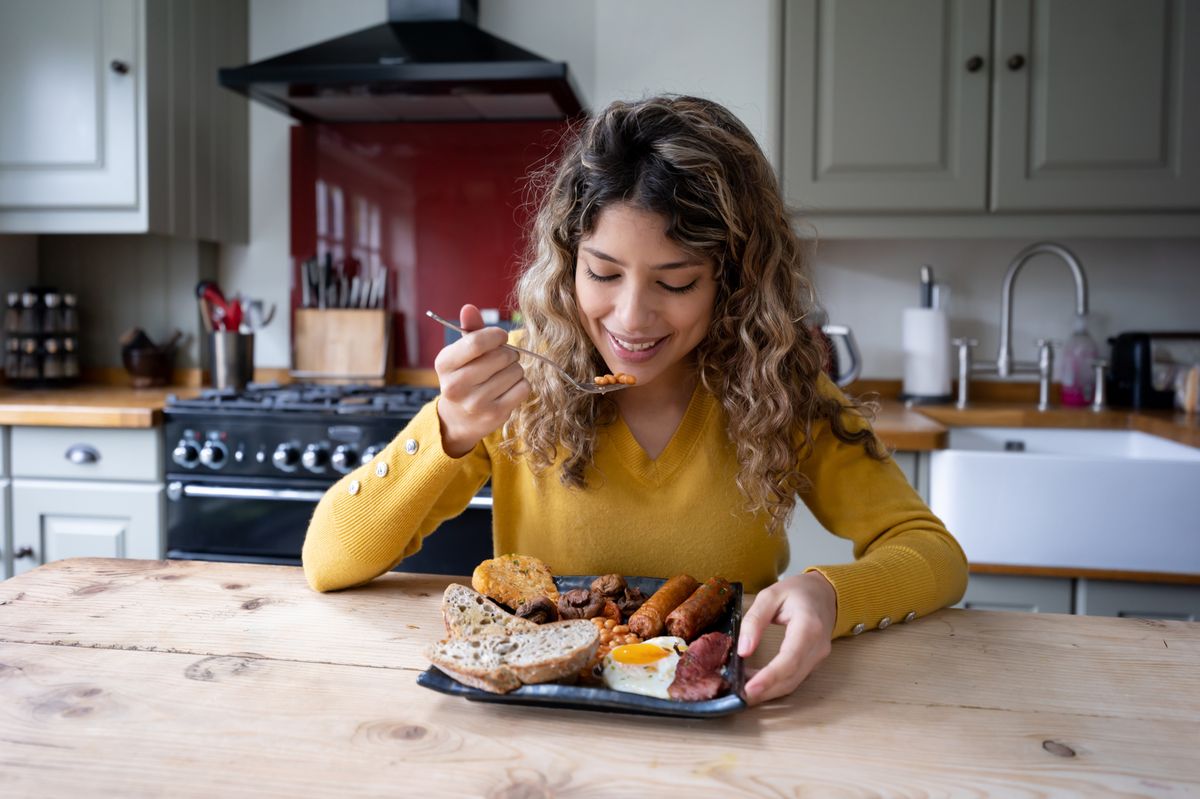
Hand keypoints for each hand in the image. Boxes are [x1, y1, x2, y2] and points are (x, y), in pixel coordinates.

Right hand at [434, 304, 529, 457]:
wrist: (458, 419)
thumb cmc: (463, 377)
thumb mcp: (460, 354)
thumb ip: (468, 330)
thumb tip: (469, 308)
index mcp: (444, 364)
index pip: (476, 342)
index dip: (496, 335)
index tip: (501, 337)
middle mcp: (456, 386)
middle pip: (501, 356)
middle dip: (508, 353)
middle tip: (503, 359)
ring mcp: (475, 403)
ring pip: (515, 371)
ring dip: (515, 369)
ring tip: (503, 375)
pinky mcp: (495, 416)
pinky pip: (523, 388)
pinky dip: (521, 384)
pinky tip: (509, 388)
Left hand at [736, 571, 836, 704]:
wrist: (825, 592)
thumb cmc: (798, 591)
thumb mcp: (770, 595)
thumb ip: (754, 620)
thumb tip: (743, 650)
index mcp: (809, 627)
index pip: (789, 659)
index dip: (769, 677)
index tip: (748, 689)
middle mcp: (818, 647)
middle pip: (791, 678)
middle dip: (764, 691)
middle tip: (738, 697)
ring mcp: (818, 657)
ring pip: (793, 683)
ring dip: (768, 691)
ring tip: (742, 691)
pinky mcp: (813, 662)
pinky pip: (794, 678)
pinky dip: (775, 684)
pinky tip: (756, 682)